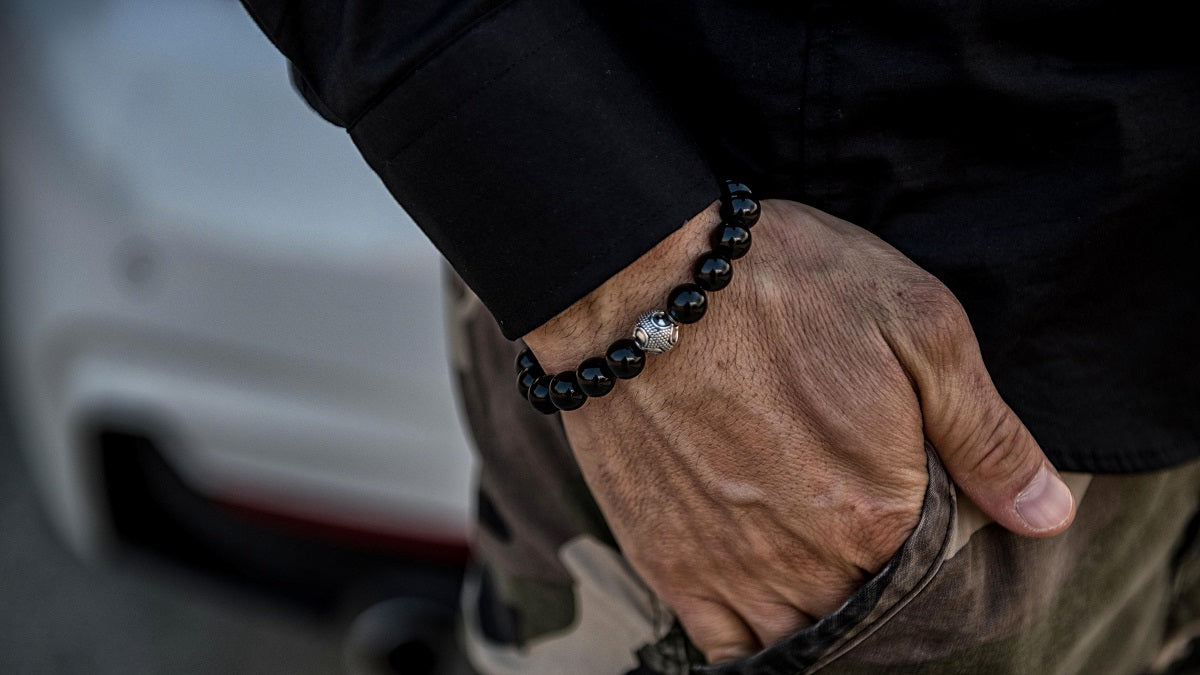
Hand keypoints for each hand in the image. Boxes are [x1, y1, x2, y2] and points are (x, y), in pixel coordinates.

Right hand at [523, 199, 1074, 662]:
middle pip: (868, 601)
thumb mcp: (918, 325)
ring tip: (814, 540)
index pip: (938, 567)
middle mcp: (809, 560)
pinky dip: (751, 635)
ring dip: (820, 599)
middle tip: (853, 496)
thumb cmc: (782, 285)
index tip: (913, 479)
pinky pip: (723, 643)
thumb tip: (1047, 515)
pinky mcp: (667, 561)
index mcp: (881, 511)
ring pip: (801, 628)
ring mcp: (732, 569)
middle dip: (876, 562)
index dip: (936, 527)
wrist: (638, 278)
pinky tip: (764, 594)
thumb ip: (988, 434)